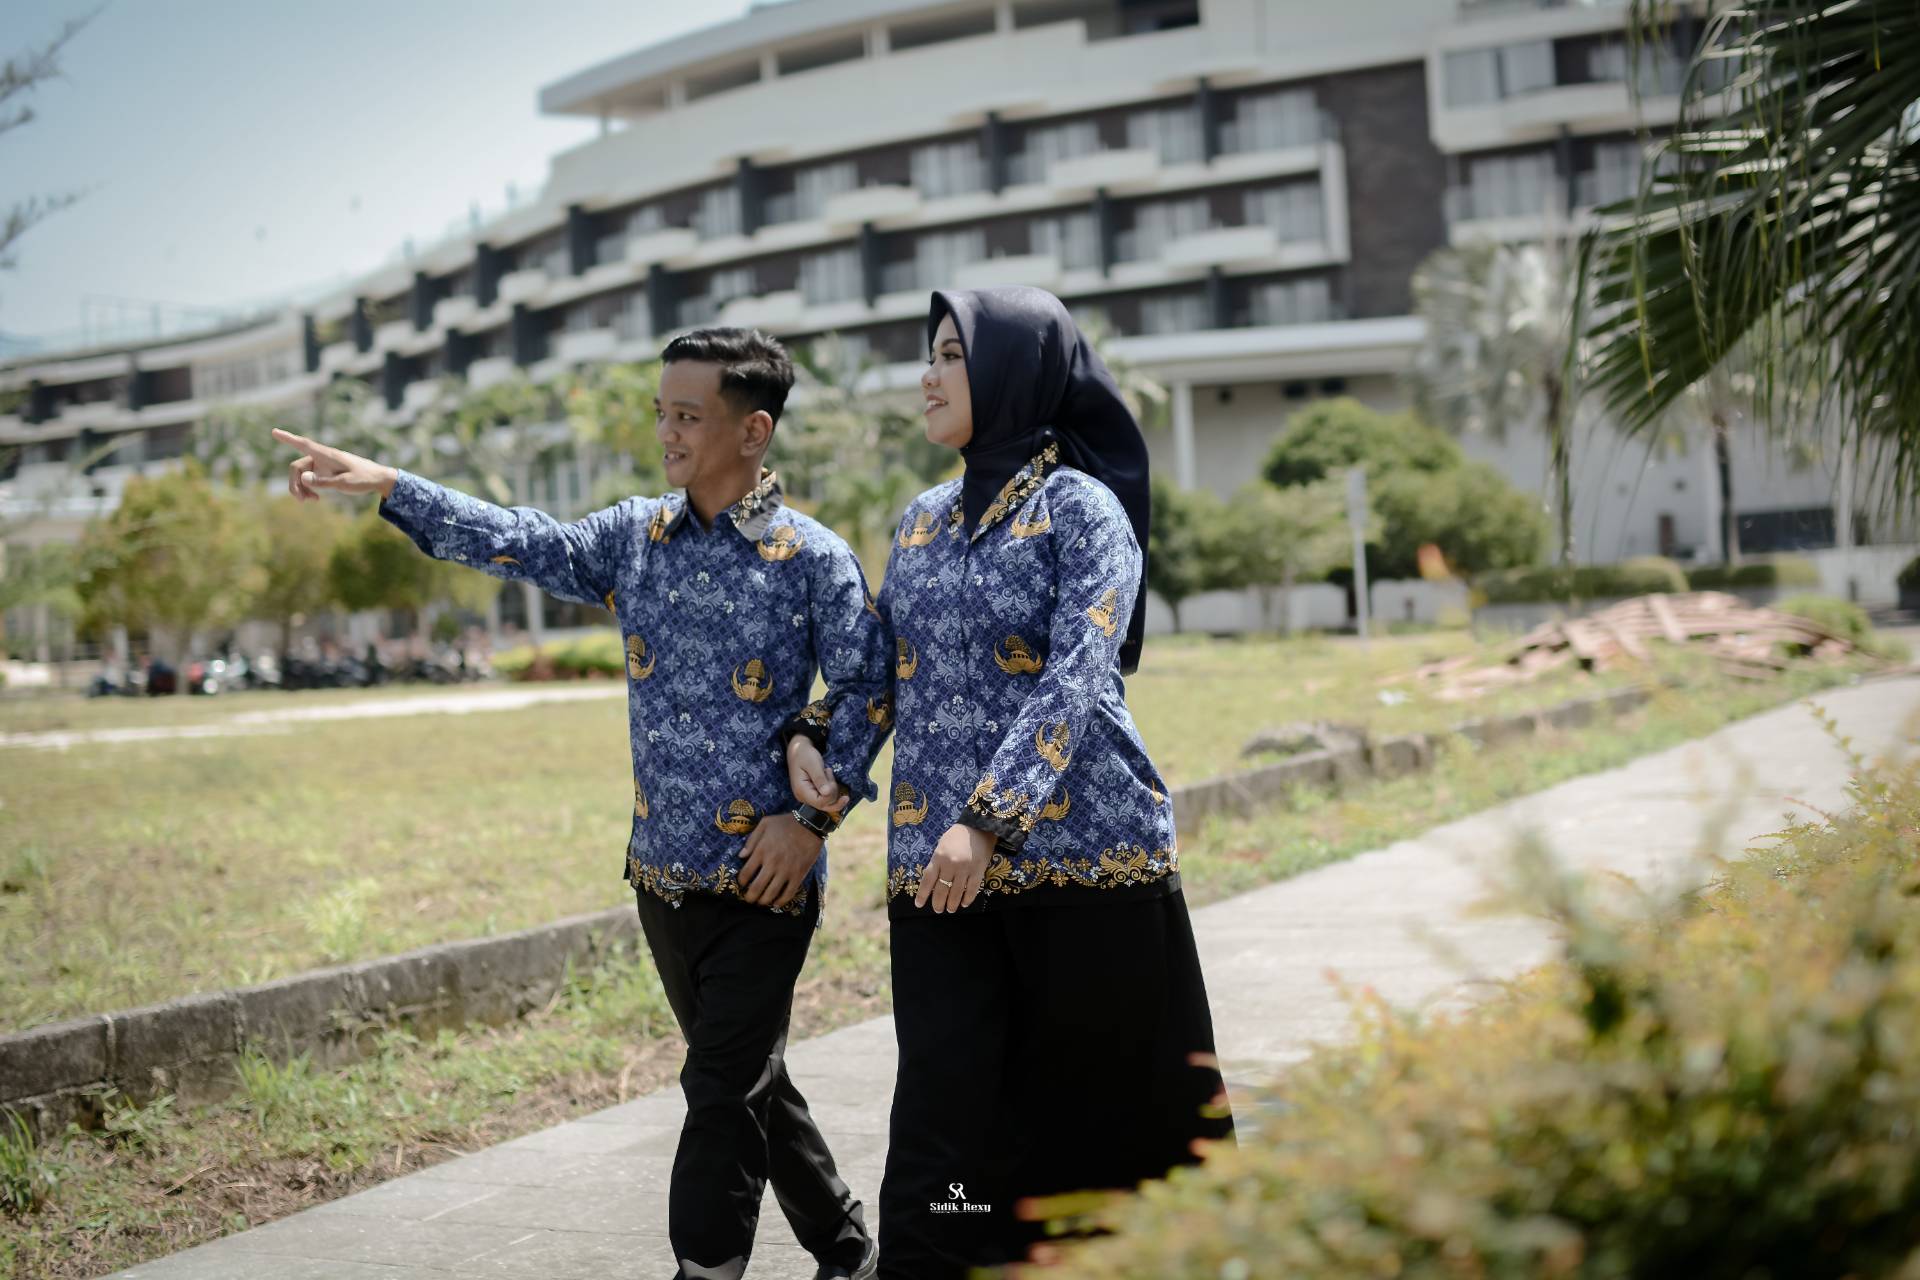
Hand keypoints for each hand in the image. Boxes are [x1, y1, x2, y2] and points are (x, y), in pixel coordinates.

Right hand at [272, 428, 396, 502]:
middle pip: (296, 467)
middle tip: (301, 501)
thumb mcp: (345, 483)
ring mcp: (322, 465)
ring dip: (301, 488)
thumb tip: (303, 478)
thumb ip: (323, 481)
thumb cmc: (364, 479)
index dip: (288, 438)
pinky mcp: (325, 472)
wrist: (378, 479)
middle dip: (295, 484)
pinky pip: (309, 479)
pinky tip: (315, 498)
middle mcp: (321, 458)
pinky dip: (308, 489)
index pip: (303, 444)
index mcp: (327, 455)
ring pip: (301, 475)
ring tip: (309, 501)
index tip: (274, 431)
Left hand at [738, 813, 822, 908]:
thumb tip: (741, 856)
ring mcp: (786, 871)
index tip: (742, 884)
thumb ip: (751, 840)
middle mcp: (772, 863)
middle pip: (756, 888)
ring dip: (763, 901)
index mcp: (761, 851)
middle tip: (749, 899)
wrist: (810, 824)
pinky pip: (788, 894)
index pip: (745, 874)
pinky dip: (780, 902)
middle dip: (749, 897)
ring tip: (761, 902)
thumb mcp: (765, 824)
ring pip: (771, 894)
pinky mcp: (798, 875)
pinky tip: (776, 903)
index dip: (741, 882)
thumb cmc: (786, 823)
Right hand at [786, 736, 848, 812]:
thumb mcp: (813, 764)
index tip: (829, 774)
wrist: (798, 750)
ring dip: (832, 787)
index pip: (821, 802)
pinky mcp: (812, 794)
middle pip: (826, 805)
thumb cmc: (805, 754)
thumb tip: (827, 793)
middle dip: (833, 791)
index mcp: (802, 791)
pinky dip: (831, 788)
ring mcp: (808, 797)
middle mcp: (804, 798)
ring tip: (826, 772)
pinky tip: (827, 777)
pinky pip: (826, 798)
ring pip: (828, 802)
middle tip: (829, 772)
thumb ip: (820, 779)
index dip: (831, 793)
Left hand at [914, 823, 995, 913]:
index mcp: (938, 858)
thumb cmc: (956, 836)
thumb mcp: (941, 846)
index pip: (928, 880)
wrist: (979, 827)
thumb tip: (932, 882)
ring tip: (950, 909)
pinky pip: (972, 890)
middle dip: (938, 903)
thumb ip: (937, 863)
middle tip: (938, 910)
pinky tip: (964, 904)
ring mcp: (965, 869)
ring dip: (952, 904)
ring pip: (956, 893)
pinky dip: (967, 899)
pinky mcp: (978, 871)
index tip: (919, 905)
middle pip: (941, 890)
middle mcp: (950, 865)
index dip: (923, 895)